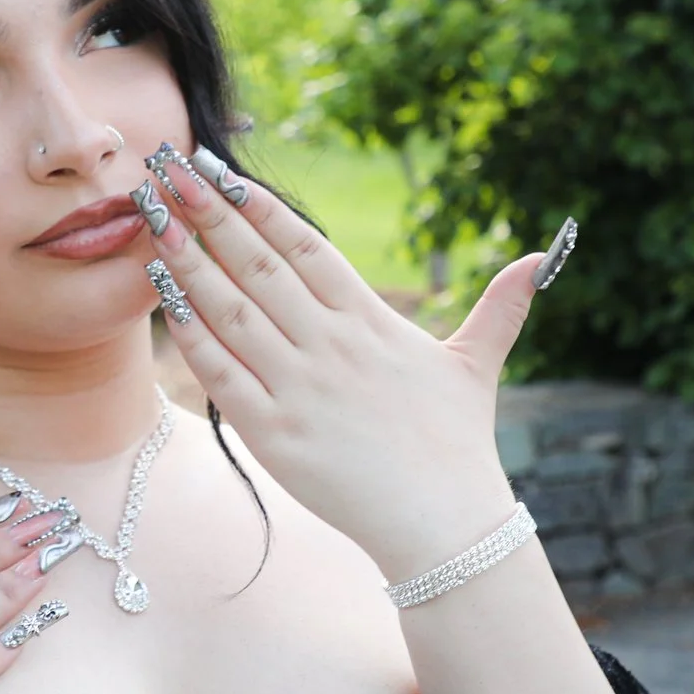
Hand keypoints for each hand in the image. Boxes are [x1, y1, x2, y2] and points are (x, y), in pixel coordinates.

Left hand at [134, 142, 546, 584]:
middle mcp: (332, 346)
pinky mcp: (275, 434)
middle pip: (257, 265)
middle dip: (207, 212)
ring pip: (229, 310)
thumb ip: (501, 307)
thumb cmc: (459, 446)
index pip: (306, 247)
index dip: (261, 205)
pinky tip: (164, 296)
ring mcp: (300, 389)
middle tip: (166, 169)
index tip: (221, 170)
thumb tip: (542, 257)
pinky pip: (220, 373)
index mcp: (371, 322)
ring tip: (152, 219)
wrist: (446, 525)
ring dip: (187, 260)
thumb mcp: (478, 366)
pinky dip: (189, 333)